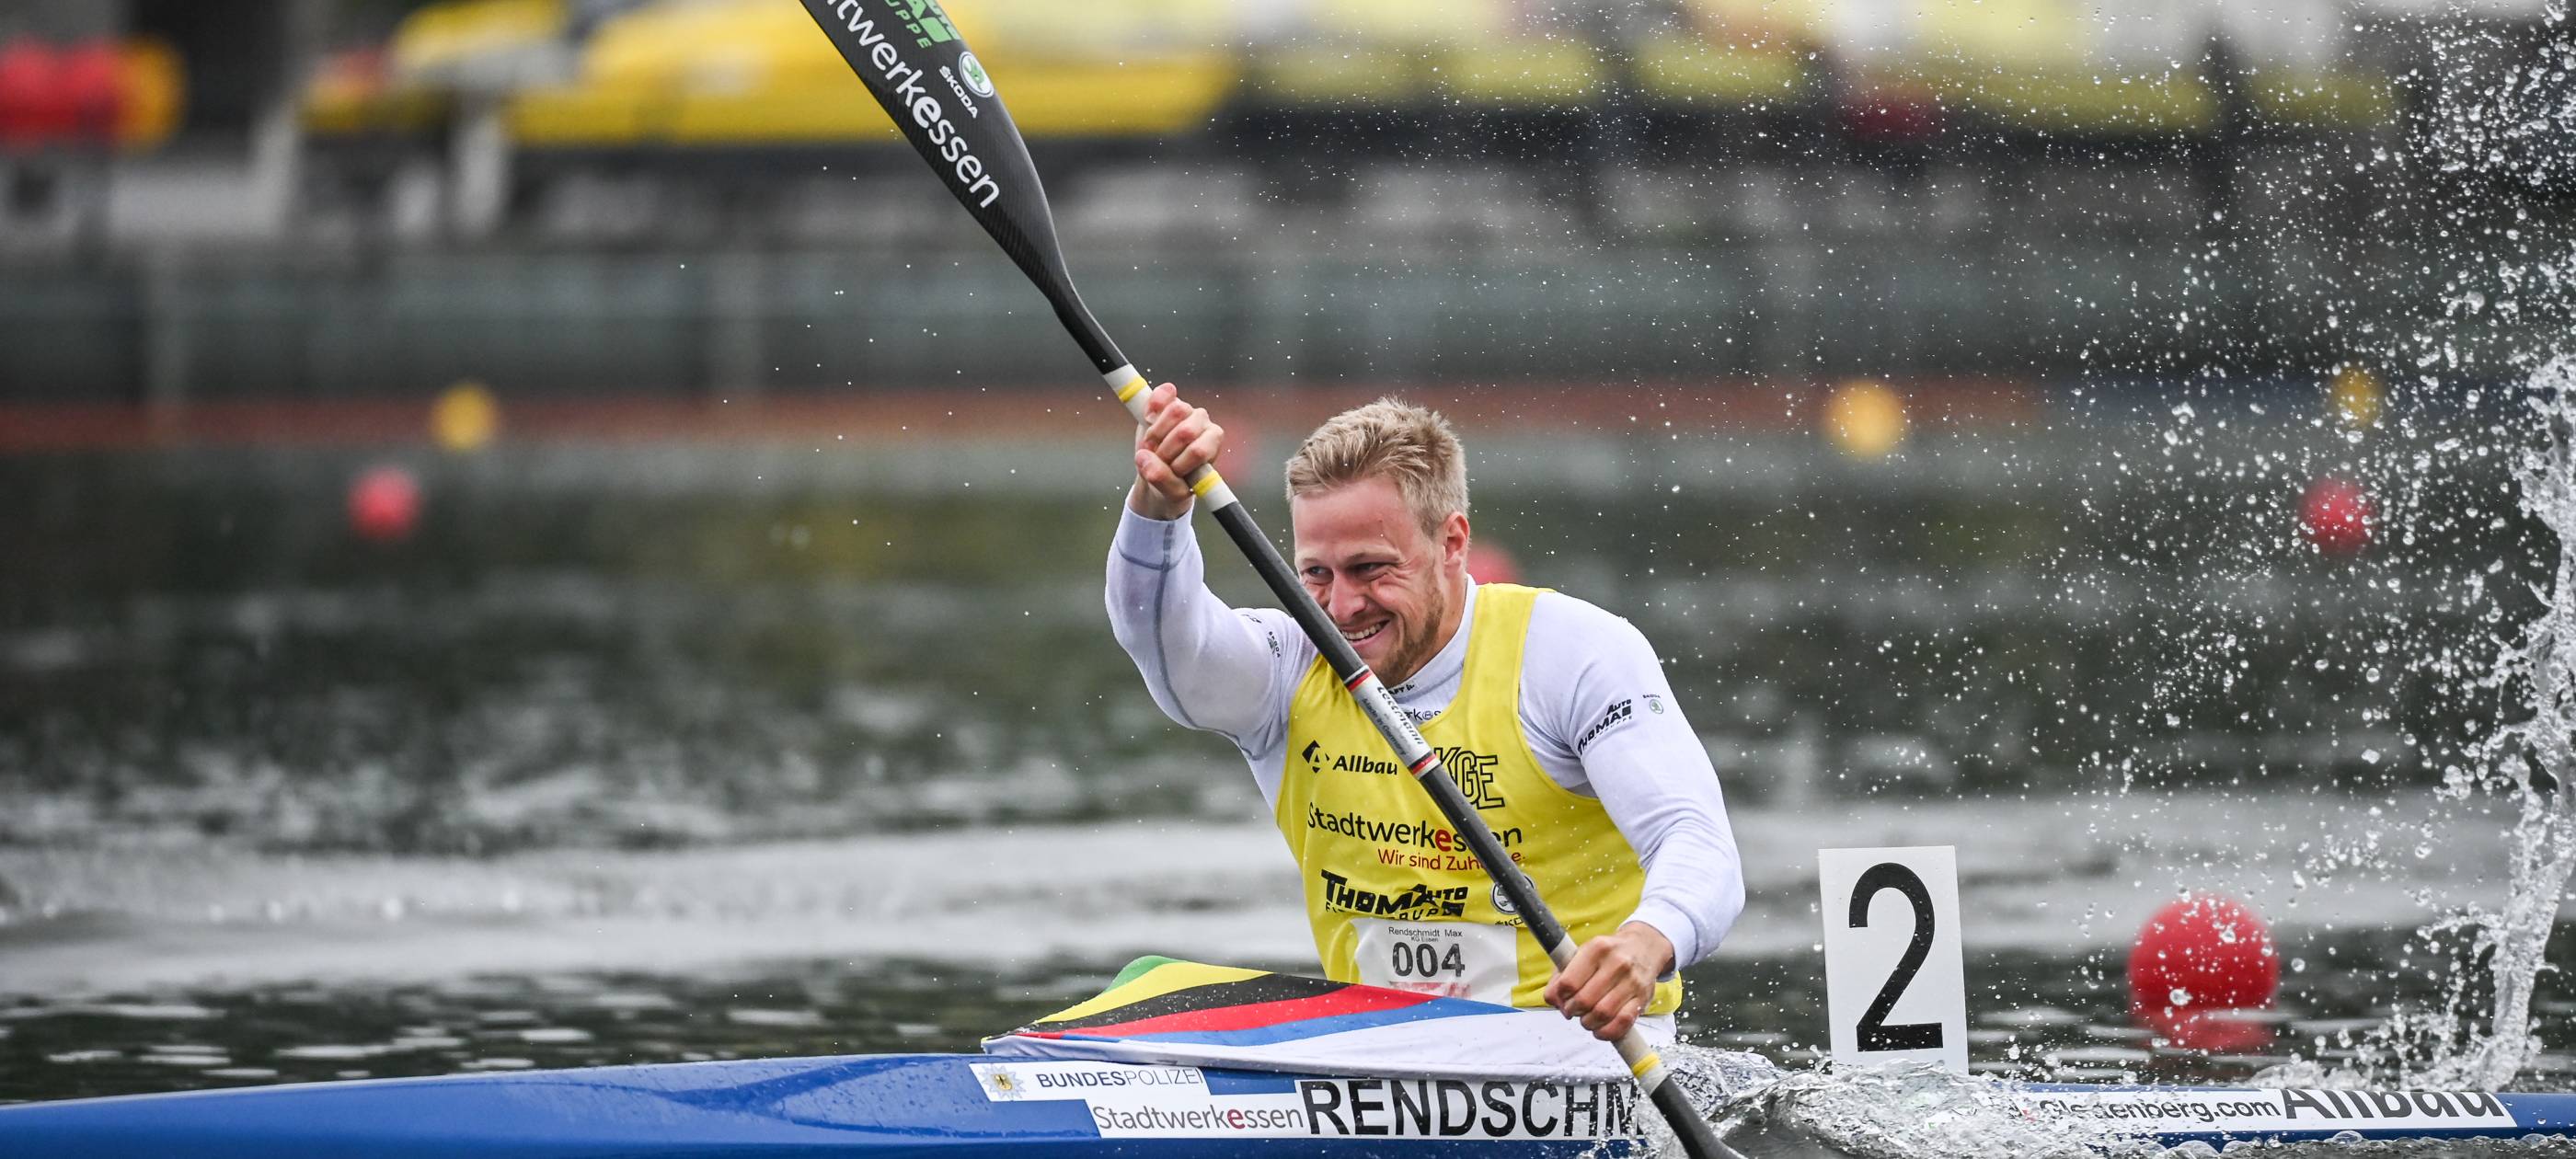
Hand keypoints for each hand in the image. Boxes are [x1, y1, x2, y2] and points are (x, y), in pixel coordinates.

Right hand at [1127, 382, 1223, 520]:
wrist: (1156, 471)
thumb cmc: (1173, 482)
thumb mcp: (1171, 492)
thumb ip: (1162, 479)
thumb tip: (1144, 458)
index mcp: (1212, 442)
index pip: (1198, 451)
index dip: (1179, 464)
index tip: (1171, 472)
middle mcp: (1203, 422)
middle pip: (1186, 432)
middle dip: (1165, 452)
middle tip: (1157, 462)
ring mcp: (1185, 408)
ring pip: (1175, 411)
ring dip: (1155, 435)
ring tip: (1151, 448)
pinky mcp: (1166, 399)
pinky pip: (1161, 394)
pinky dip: (1152, 406)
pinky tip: (1148, 419)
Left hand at [1543, 922, 1673, 1042]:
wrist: (1643, 947)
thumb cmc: (1606, 955)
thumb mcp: (1581, 954)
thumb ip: (1561, 976)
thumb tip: (1552, 999)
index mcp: (1597, 948)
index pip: (1569, 982)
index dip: (1560, 997)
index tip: (1560, 1000)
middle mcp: (1617, 963)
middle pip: (1585, 1000)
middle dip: (1572, 1011)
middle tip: (1572, 1011)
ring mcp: (1632, 981)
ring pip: (1603, 1013)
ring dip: (1588, 1023)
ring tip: (1586, 1019)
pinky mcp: (1643, 997)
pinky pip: (1623, 1022)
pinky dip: (1607, 1032)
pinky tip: (1600, 1029)